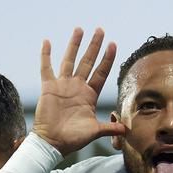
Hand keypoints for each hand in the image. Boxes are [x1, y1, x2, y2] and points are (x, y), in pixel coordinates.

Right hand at [32, 27, 125, 155]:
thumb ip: (110, 128)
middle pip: (88, 61)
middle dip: (94, 46)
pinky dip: (46, 55)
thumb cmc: (73, 139)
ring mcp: (63, 85)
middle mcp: (77, 87)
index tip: (113, 44)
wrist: (52, 143)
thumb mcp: (94, 131)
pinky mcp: (49, 88)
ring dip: (74, 45)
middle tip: (100, 29)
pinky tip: (47, 41)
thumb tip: (127, 131)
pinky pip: (46, 68)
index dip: (107, 59)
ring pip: (69, 60)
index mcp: (89, 95)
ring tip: (80, 29)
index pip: (101, 72)